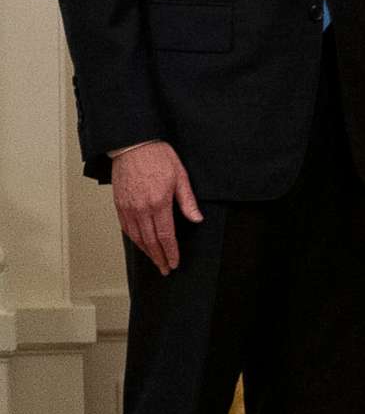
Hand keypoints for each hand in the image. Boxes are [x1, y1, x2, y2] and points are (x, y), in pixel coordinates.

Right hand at [112, 141, 202, 274]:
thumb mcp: (180, 176)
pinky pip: (126, 227)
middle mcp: (141, 209)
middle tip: (165, 269)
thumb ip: (188, 201)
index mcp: (159, 203)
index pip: (166, 236)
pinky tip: (141, 244)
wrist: (133, 144)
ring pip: (137, 237)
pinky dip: (134, 239)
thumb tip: (196, 219)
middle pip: (150, 241)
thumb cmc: (158, 157)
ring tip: (155, 261)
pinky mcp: (119, 203)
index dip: (171, 252)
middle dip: (159, 258)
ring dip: (146, 251)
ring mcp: (128, 207)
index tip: (174, 263)